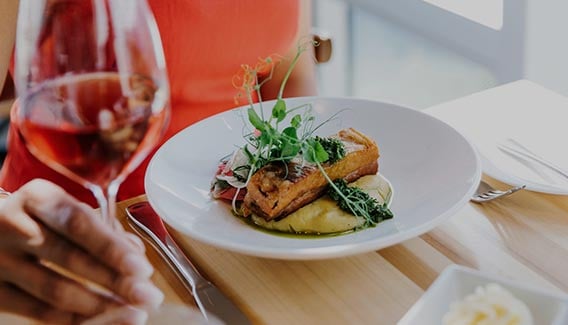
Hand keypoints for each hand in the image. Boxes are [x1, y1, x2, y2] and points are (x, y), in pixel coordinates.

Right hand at [0, 179, 162, 323]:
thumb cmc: (40, 217)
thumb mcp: (66, 209)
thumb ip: (102, 228)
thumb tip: (135, 254)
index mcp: (36, 198)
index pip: (78, 223)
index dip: (112, 247)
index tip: (142, 268)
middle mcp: (12, 226)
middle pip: (69, 258)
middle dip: (115, 280)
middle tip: (148, 295)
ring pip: (54, 291)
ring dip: (101, 305)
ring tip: (135, 313)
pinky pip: (39, 312)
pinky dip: (77, 320)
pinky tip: (107, 319)